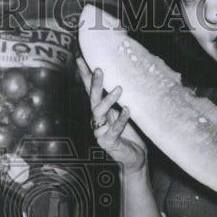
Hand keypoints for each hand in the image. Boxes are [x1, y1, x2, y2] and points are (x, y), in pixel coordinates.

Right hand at [76, 57, 146, 173]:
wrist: (136, 157)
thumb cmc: (131, 133)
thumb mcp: (125, 111)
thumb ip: (120, 99)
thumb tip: (123, 76)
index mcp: (100, 111)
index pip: (90, 90)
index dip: (85, 76)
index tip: (80, 59)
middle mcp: (97, 120)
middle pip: (92, 99)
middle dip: (94, 84)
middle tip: (99, 69)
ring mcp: (100, 132)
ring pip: (99, 113)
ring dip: (108, 100)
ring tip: (119, 88)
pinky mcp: (108, 143)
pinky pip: (114, 129)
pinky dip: (121, 119)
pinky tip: (127, 110)